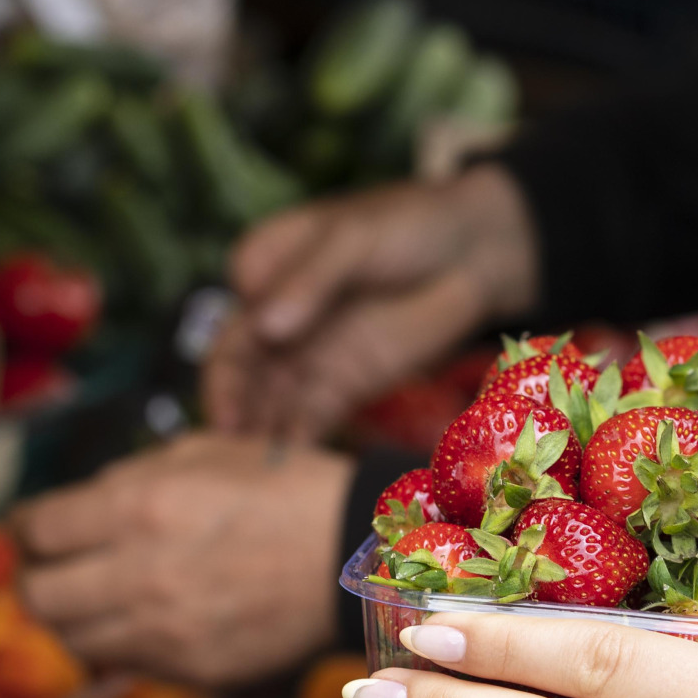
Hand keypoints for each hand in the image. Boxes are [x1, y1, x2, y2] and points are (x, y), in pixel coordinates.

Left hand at [13, 433, 351, 684]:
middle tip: (56, 569)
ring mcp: (165, 630)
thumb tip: (72, 509)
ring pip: (74, 639)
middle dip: (39, 579)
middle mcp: (140, 573)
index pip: (37, 530)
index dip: (31, 528)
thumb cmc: (281, 487)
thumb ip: (127, 479)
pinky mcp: (192, 669)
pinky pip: (125, 663)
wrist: (355, 552)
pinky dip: (120, 644)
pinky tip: (145, 619)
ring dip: (75, 618)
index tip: (40, 529)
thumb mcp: (201, 454)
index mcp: (139, 506)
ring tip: (97, 598)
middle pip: (39, 596)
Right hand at [203, 164, 538, 441]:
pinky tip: (293, 470)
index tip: (227, 408)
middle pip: (245, 374)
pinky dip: (297, 442)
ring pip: (271, 402)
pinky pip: (309, 417)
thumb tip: (266, 327)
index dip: (224, 369)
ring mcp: (308, 356)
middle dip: (237, 413)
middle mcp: (275, 319)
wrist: (473, 251)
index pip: (232, 325)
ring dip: (261, 436)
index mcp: (264, 271)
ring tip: (257, 473)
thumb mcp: (353, 240)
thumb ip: (310, 281)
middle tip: (236, 452)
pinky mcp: (342, 385)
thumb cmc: (408, 224)